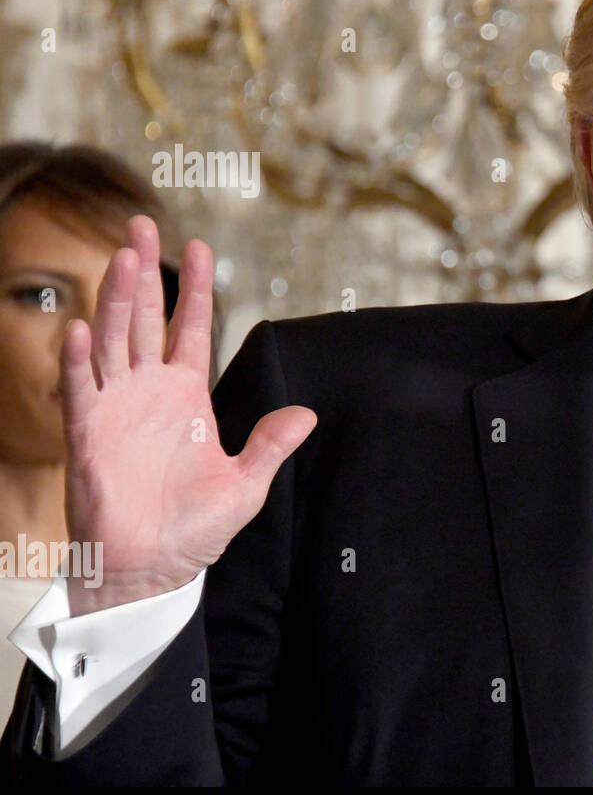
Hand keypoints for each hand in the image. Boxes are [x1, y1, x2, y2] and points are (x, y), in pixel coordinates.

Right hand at [61, 215, 316, 615]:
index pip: (190, 329)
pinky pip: (82, 389)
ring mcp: (116, 408)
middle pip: (144, 318)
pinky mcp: (89, 434)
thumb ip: (271, 444)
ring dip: (115, 299)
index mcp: (187, 397)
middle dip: (144, 272)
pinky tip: (84, 327)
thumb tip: (309, 413)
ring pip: (113, 340)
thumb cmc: (192, 529)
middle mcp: (148, 392)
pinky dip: (81, 359)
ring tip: (123, 257)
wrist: (150, 570)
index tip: (199, 246)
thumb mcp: (245, 483)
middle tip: (141, 224)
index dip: (195, 289)